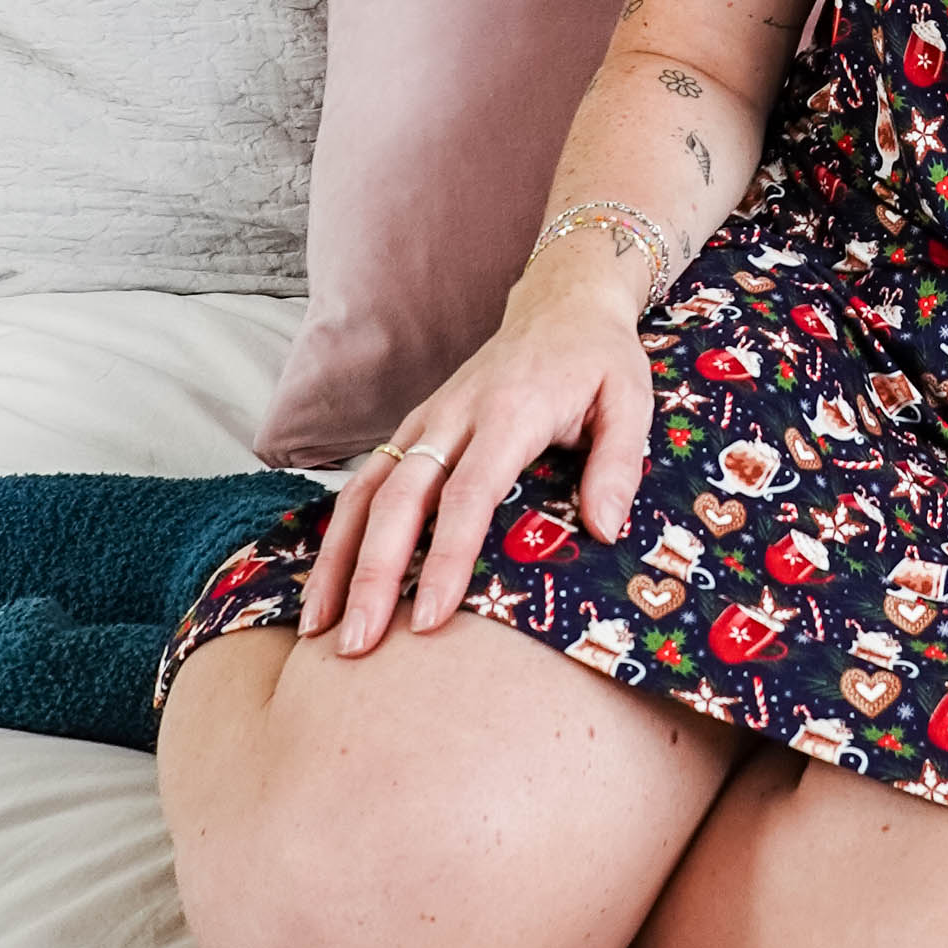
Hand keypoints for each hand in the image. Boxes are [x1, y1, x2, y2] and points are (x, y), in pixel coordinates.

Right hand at [298, 262, 653, 655]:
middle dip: (374, 574)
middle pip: (401, 499)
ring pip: (367, 490)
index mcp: (510, 412)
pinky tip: (325, 581)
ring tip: (317, 627)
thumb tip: (604, 530)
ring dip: (338, 558)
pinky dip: (339, 531)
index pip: (469, 493)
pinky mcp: (414, 428)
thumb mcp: (630, 399)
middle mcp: (455, 415)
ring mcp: (426, 420)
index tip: (431, 618)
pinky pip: (366, 481)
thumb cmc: (599, 360)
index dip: (447, 556)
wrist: (561, 303)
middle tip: (357, 644)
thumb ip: (617, 462)